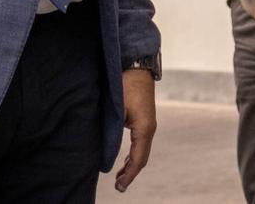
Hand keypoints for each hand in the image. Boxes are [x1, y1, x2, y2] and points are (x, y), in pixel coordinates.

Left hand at [114, 67, 155, 191]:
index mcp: (145, 128)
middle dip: (130, 173)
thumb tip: (106, 151)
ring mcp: (147, 124)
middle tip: (118, 187)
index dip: (129, 175)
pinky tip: (125, 159)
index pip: (138, 159)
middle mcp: (149, 128)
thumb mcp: (117, 108)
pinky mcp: (143, 120)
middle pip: (141, 158)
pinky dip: (132, 154)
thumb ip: (113, 130)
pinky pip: (140, 143)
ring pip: (141, 151)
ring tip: (120, 177)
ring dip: (131, 165)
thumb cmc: (125, 84)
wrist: (136, 66)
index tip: (120, 186)